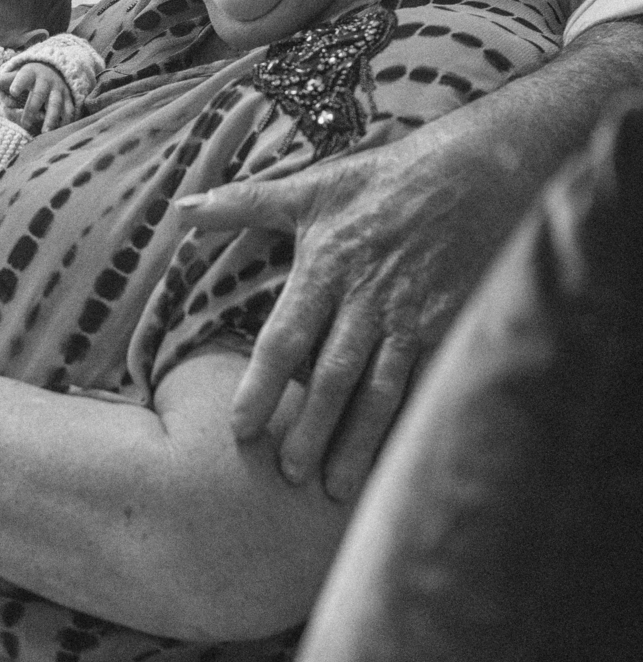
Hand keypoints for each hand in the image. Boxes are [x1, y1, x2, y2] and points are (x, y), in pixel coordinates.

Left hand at [0, 62, 74, 132]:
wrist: (54, 69)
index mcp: (31, 74)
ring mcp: (58, 90)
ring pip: (55, 104)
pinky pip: (68, 110)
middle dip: (32, 108)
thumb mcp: (15, 76)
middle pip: (39, 94)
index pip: (23, 77)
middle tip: (25, 123)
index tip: (12, 91)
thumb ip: (1, 82)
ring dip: (51, 118)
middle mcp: (46, 81)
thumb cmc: (29, 77)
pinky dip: (66, 120)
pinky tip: (61, 131)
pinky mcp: (67, 98)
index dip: (18, 83)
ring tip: (45, 131)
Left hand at [175, 121, 533, 501]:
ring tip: (335, 487)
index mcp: (327, 268)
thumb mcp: (312, 186)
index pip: (285, 338)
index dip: (261, 386)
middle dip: (310, 429)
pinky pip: (427, 385)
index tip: (240, 429)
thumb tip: (182, 209)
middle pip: (332, 377)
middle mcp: (368, 301)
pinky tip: (399, 463)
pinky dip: (410, 425)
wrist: (479, 173)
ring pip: (380, 392)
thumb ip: (243, 204)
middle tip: (289, 475)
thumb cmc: (385, 181)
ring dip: (357, 442)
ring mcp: (412, 319)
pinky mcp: (451, 328)